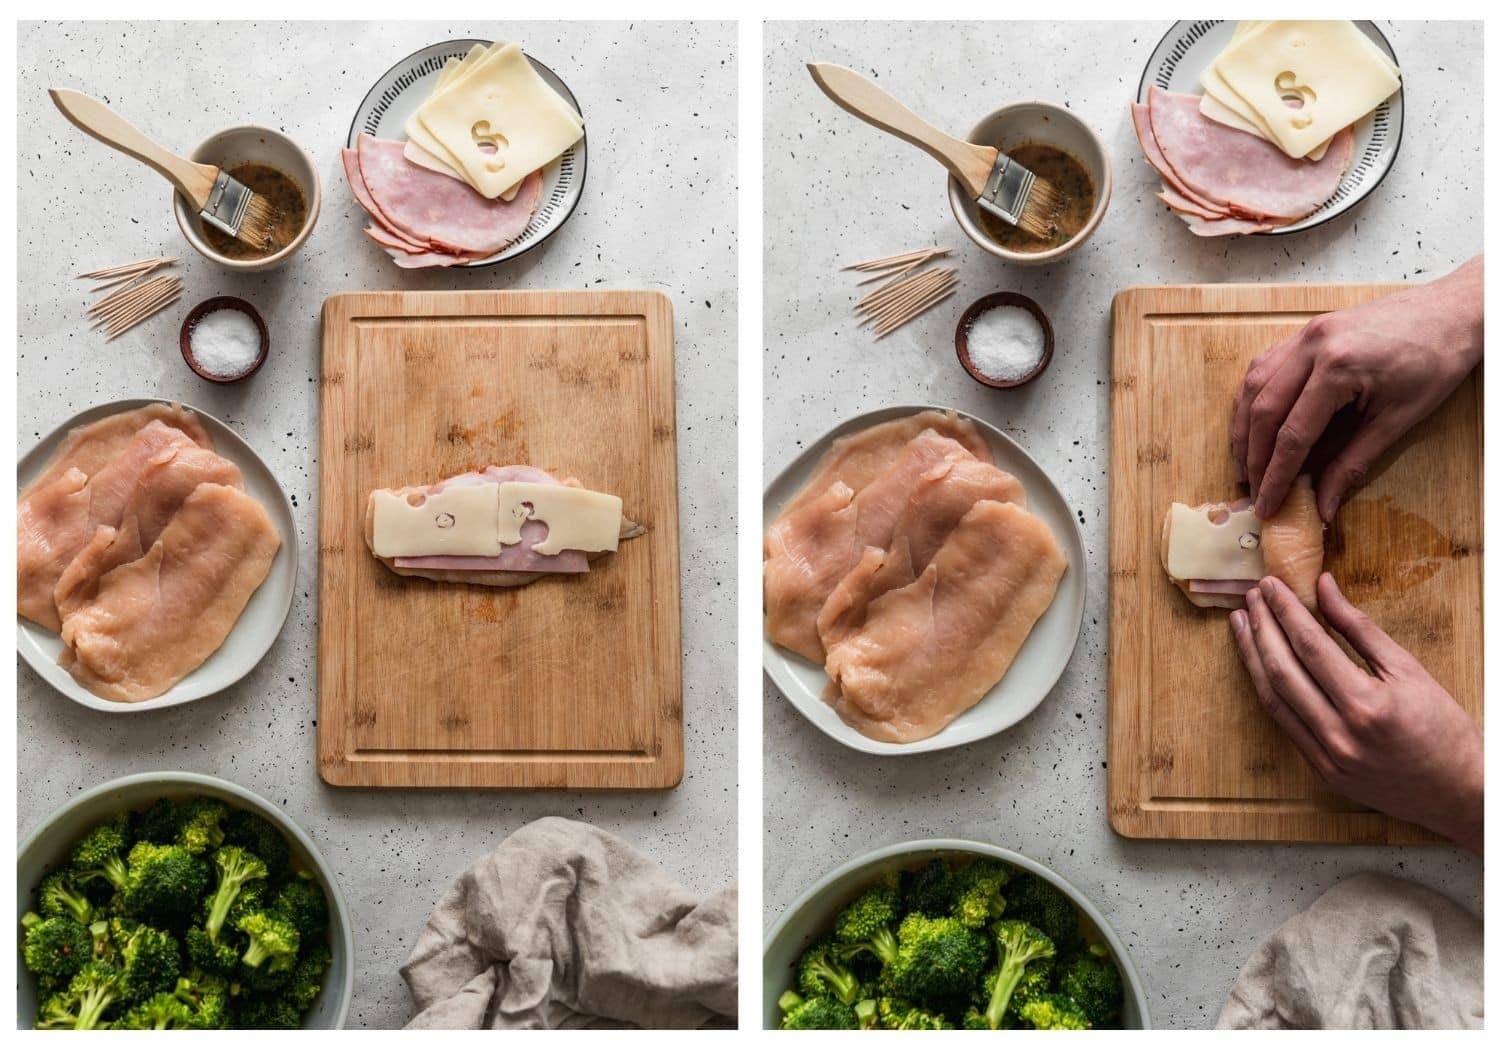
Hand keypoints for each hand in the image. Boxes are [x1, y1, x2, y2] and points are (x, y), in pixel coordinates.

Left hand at [1229, 574, 1482, 854]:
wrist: (1459, 791)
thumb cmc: (1442, 727)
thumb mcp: (1408, 670)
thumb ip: (1359, 629)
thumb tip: (1323, 588)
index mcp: (1366, 704)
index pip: (1310, 646)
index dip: (1285, 611)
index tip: (1271, 585)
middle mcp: (1339, 734)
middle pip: (1283, 670)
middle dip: (1262, 628)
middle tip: (1252, 597)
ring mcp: (1326, 757)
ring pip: (1273, 698)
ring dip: (1253, 656)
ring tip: (1243, 623)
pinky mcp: (1320, 770)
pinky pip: (1283, 723)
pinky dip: (1268, 689)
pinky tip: (1259, 664)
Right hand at [1230, 256, 1483, 520]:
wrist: (1453, 311)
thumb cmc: (1436, 361)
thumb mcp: (1398, 420)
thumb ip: (1352, 463)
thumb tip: (1323, 505)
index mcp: (1339, 368)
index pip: (1293, 434)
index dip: (1275, 475)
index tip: (1266, 504)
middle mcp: (1312, 346)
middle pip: (1263, 411)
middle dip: (1253, 457)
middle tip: (1251, 490)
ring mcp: (1305, 334)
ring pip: (1253, 386)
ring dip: (1244, 428)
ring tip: (1245, 462)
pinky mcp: (1306, 330)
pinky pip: (1264, 366)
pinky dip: (1252, 398)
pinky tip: (1254, 421)